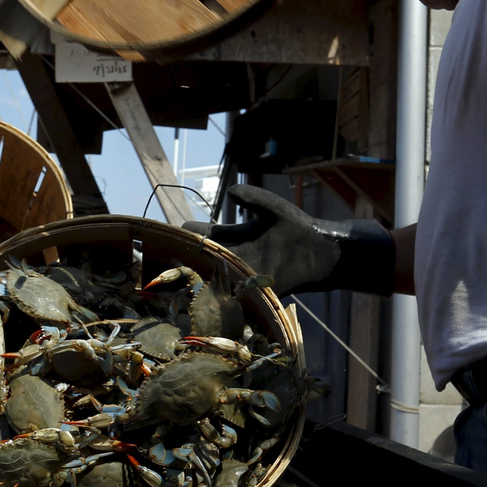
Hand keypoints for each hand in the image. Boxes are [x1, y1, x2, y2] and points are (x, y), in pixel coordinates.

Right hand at [180, 185, 393, 296]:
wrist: (320, 250)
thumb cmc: (297, 226)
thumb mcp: (272, 207)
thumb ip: (252, 198)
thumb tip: (228, 191)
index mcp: (235, 235)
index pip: (204, 233)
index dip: (189, 232)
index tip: (175, 232)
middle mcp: (235, 255)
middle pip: (204, 256)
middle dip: (186, 256)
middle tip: (165, 259)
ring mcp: (244, 272)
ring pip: (215, 275)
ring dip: (199, 277)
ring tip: (177, 280)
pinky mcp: (257, 288)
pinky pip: (235, 292)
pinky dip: (222, 293)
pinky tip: (206, 296)